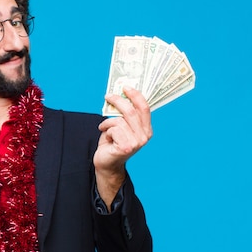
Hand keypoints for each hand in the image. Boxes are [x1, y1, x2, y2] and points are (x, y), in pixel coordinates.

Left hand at [94, 87, 152, 205]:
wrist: (107, 164)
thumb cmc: (112, 143)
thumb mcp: (121, 126)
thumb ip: (124, 115)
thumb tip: (120, 94)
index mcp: (146, 129)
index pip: (144, 108)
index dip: (135, 95)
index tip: (125, 87)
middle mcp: (145, 136)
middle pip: (131, 111)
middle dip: (117, 101)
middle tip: (108, 96)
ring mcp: (137, 142)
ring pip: (119, 120)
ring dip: (108, 122)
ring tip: (104, 128)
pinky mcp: (126, 147)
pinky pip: (113, 129)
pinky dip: (106, 130)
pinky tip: (106, 138)